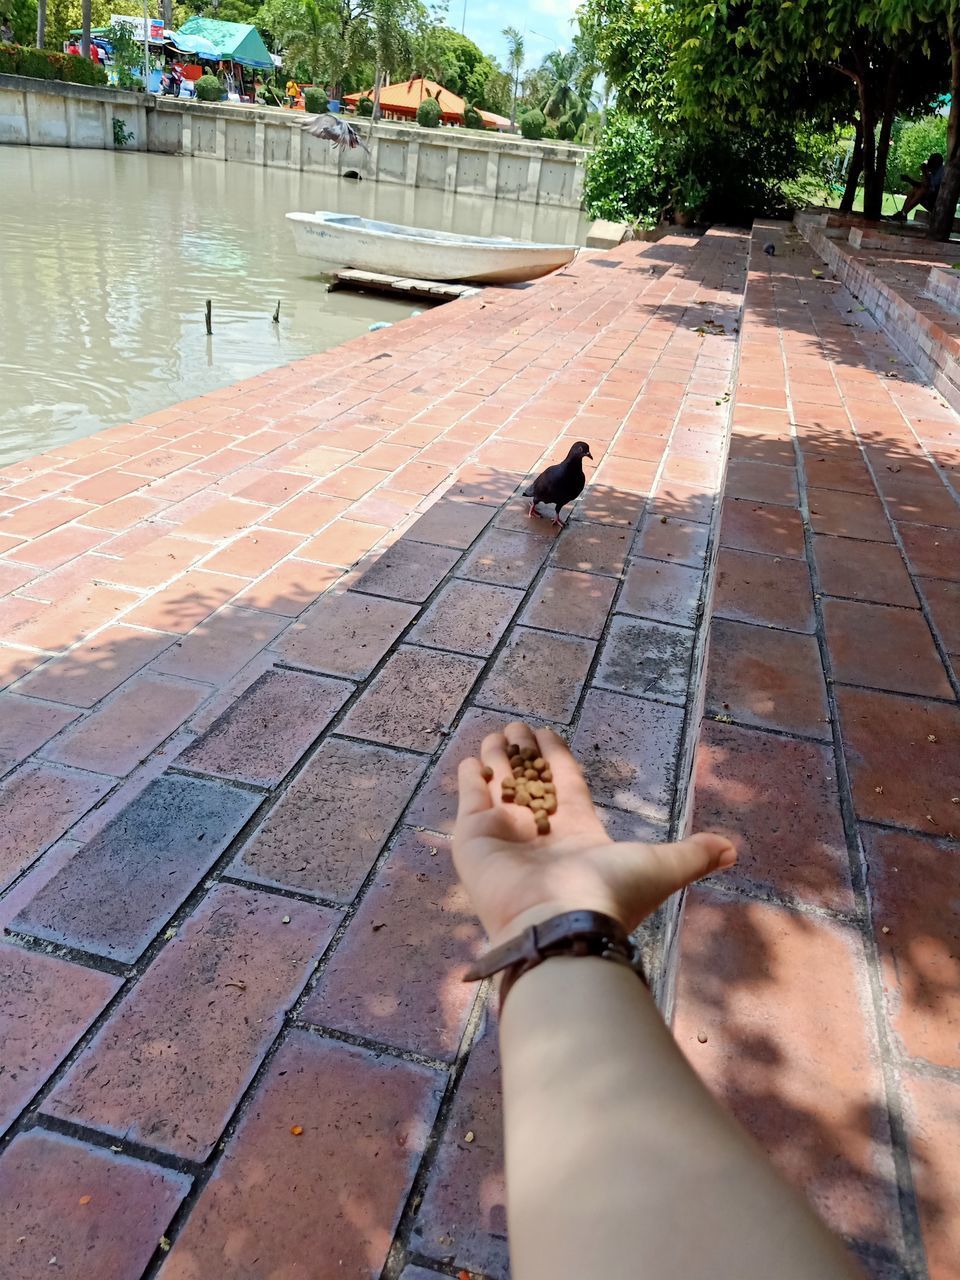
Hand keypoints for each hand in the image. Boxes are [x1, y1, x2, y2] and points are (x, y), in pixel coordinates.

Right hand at [454, 721, 735, 946]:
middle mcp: (540, 835)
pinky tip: (473, 762)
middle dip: (525, 754)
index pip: (566, 785)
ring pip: (500, 788)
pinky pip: (470, 803)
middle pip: (531, 783)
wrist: (561, 925)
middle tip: (517, 726)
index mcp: (577, 833)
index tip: (550, 733)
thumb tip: (732, 850)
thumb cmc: (609, 894)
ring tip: (498, 733)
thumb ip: (692, 855)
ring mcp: (505, 838)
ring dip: (499, 760)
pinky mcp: (475, 841)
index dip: (558, 759)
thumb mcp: (660, 867)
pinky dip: (470, 782)